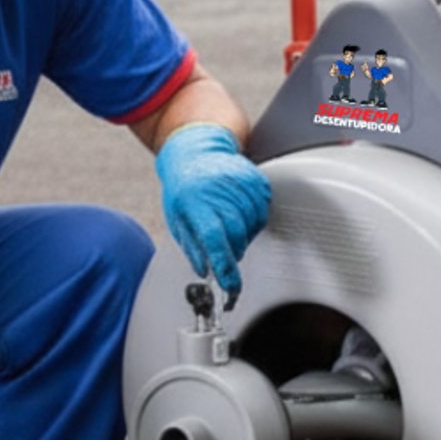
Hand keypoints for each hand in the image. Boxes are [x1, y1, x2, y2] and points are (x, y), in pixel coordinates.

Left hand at [154, 122, 271, 298]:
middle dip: (234, 251)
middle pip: (237, 234)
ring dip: (244, 236)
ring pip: (253, 225)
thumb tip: (206, 271)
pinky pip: (263, 211)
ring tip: (229, 226)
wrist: (195, 152)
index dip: (225, 266)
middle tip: (227, 253)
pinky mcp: (255, 180)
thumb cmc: (183, 188)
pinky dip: (254, 221)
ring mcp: (240, 183)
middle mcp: (219, 192)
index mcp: (195, 203)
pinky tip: (240, 214)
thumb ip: (193, 248)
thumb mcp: (178, 220)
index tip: (231, 286)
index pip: (214, 240)